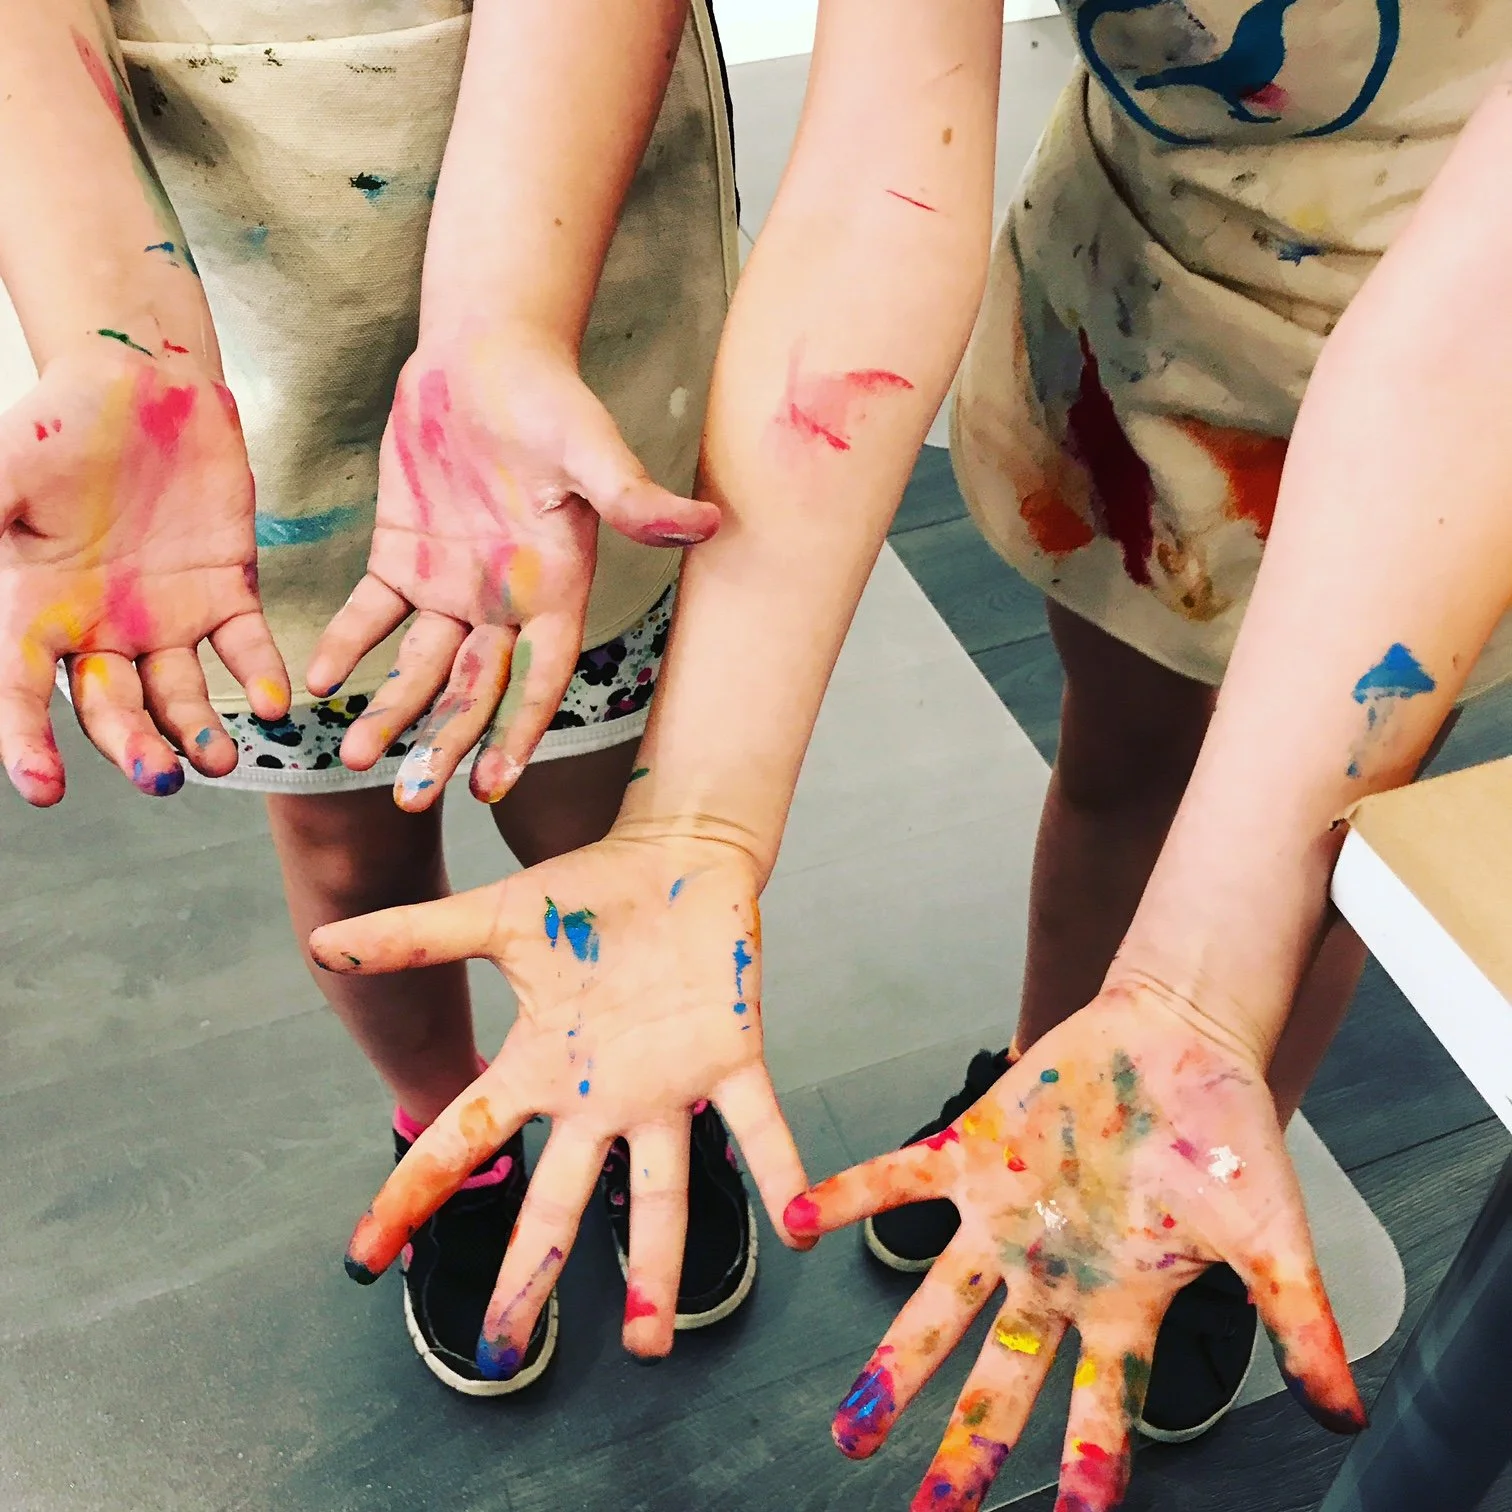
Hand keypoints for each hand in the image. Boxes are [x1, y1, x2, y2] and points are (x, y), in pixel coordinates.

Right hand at [0, 335, 287, 804]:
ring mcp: (167, 618)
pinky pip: (246, 650)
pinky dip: (262, 678)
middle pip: (115, 709)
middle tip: (161, 779)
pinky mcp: (227, 594)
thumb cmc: (61, 425)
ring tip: (222, 760)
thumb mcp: (3, 471)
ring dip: (200, 733)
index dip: (28, 742)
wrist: (143, 384)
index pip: (22, 691)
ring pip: (182, 695)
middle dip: (135, 749)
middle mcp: (102, 629)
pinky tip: (275, 703)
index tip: (44, 788)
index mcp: (36, 609)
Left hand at [307, 333, 719, 810]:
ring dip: (390, 711)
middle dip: (444, 743)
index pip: (538, 677)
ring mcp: (452, 585)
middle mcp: (504, 602)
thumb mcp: (589, 448)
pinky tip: (318, 680)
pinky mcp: (402, 556)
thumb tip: (706, 524)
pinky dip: (347, 645)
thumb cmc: (549, 398)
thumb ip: (632, 497)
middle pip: (473, 690)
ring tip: (354, 756)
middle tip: (414, 796)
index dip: (517, 732)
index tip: (492, 785)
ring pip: (418, 666)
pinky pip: (371, 614)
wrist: (486, 353)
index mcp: (555, 589)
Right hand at [309, 832, 808, 1371]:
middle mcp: (601, 1096)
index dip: (411, 1197)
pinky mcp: (732, 1055)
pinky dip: (777, 1172)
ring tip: (647, 1344)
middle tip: (500, 1355)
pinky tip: (797, 1226)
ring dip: (657, 1263)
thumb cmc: (587, 893)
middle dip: (530, 1278)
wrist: (674, 856)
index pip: (464, 1141)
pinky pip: (756, 1124)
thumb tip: (323, 944)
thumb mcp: (497, 918)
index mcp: (541, 1067)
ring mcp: (669, 1085)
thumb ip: (419, 937)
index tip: (363, 1260)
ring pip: (661, 1189)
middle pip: (558, 1200)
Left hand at [785, 985, 1364, 1511]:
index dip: (1083, 1473)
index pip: (1100, 1409)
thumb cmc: (1226, 1132)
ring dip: (894, 1363)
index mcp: (1121, 1303)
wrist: (1177, 1036)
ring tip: (849, 1428)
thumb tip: (1348, 1418)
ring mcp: (1004, 1217)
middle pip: (1002, 1380)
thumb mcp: (1272, 1235)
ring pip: (939, 1304)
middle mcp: (1051, 1274)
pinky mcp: (971, 1152)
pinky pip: (899, 1182)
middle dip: (965, 1448)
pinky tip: (796, 1220)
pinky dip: (849, 1198)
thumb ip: (1299, 1321)